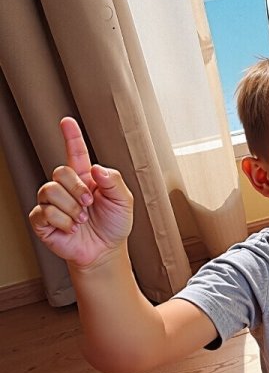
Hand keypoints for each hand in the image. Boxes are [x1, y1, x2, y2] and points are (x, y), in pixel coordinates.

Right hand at [28, 117, 133, 266]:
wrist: (105, 250)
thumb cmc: (114, 224)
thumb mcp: (123, 201)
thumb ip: (113, 181)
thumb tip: (96, 169)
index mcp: (86, 178)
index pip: (75, 153)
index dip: (71, 137)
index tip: (67, 122)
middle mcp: (66, 187)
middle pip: (60, 172)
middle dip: (78, 189)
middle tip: (89, 204)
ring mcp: (52, 203)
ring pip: (50, 190)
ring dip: (71, 208)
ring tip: (81, 219)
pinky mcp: (42, 220)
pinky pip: (45, 212)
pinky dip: (63, 222)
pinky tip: (71, 228)